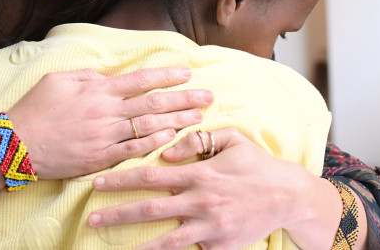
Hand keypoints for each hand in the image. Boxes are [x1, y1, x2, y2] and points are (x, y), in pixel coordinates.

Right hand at [8, 67, 211, 179]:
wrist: (14, 145)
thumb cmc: (34, 108)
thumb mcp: (57, 79)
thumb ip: (87, 75)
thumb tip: (108, 75)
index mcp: (97, 89)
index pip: (140, 79)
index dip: (167, 75)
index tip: (188, 72)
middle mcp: (105, 112)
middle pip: (154, 103)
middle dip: (185, 98)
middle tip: (208, 96)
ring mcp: (105, 137)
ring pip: (150, 128)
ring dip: (178, 121)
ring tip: (199, 117)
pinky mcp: (100, 159)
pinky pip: (134, 151)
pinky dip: (156, 144)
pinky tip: (173, 139)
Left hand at [87, 128, 323, 249]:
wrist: (288, 196)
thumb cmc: (256, 164)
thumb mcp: (230, 140)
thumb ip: (196, 140)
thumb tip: (167, 148)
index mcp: (199, 174)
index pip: (151, 176)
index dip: (123, 178)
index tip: (99, 181)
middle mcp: (201, 202)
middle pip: (150, 209)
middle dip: (117, 213)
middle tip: (91, 217)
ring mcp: (211, 228)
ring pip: (166, 240)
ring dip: (136, 243)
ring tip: (112, 246)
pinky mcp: (220, 246)